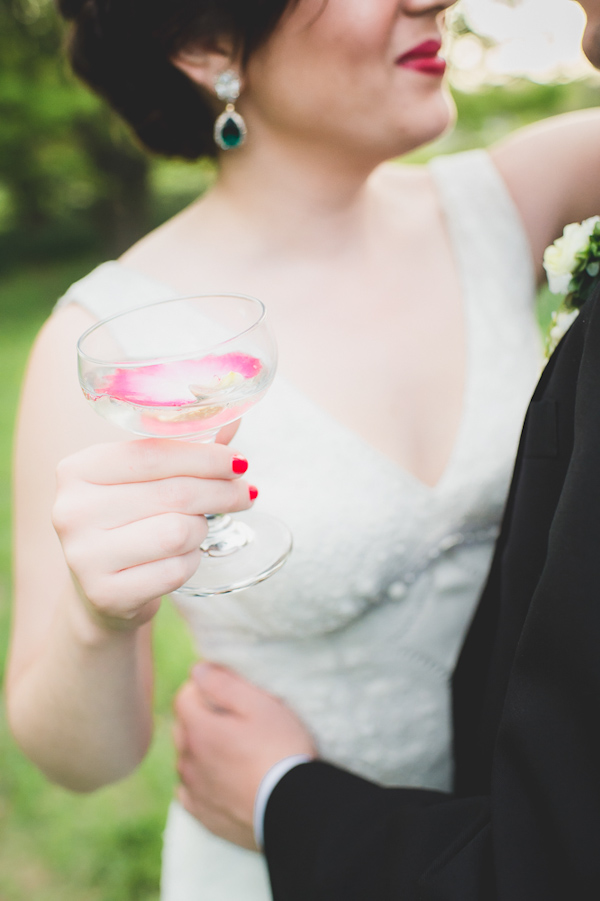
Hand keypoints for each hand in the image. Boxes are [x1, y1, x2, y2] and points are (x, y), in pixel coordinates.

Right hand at [52, 434, 253, 630]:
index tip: (239, 463)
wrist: (101, 589)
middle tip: (245, 494)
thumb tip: (232, 421)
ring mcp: (85, 556)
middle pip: (174, 493)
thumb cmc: (129, 522)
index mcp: (78, 469)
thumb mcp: (145, 480)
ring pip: (179, 532)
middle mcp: (73, 510)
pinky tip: (182, 557)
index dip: (205, 457)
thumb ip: (186, 449)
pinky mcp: (106, 593)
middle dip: (222, 492)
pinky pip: (175, 570)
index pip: (153, 453)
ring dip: (201, 530)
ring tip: (197, 529)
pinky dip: (191, 562)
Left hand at [174, 663, 316, 849]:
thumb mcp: (259, 705)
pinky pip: (190, 792)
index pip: (184, 696)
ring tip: (234, 751)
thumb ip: (223, 684)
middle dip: (201, 718)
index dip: (204, 688)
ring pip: (187, 760)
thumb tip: (198, 669)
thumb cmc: (280, 749)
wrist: (294, 808)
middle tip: (235, 720)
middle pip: (183, 728)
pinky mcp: (204, 816)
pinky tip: (223, 780)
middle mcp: (187, 760)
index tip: (227, 692)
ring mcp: (193, 791)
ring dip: (201, 751)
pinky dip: (201, 782)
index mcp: (197, 730)